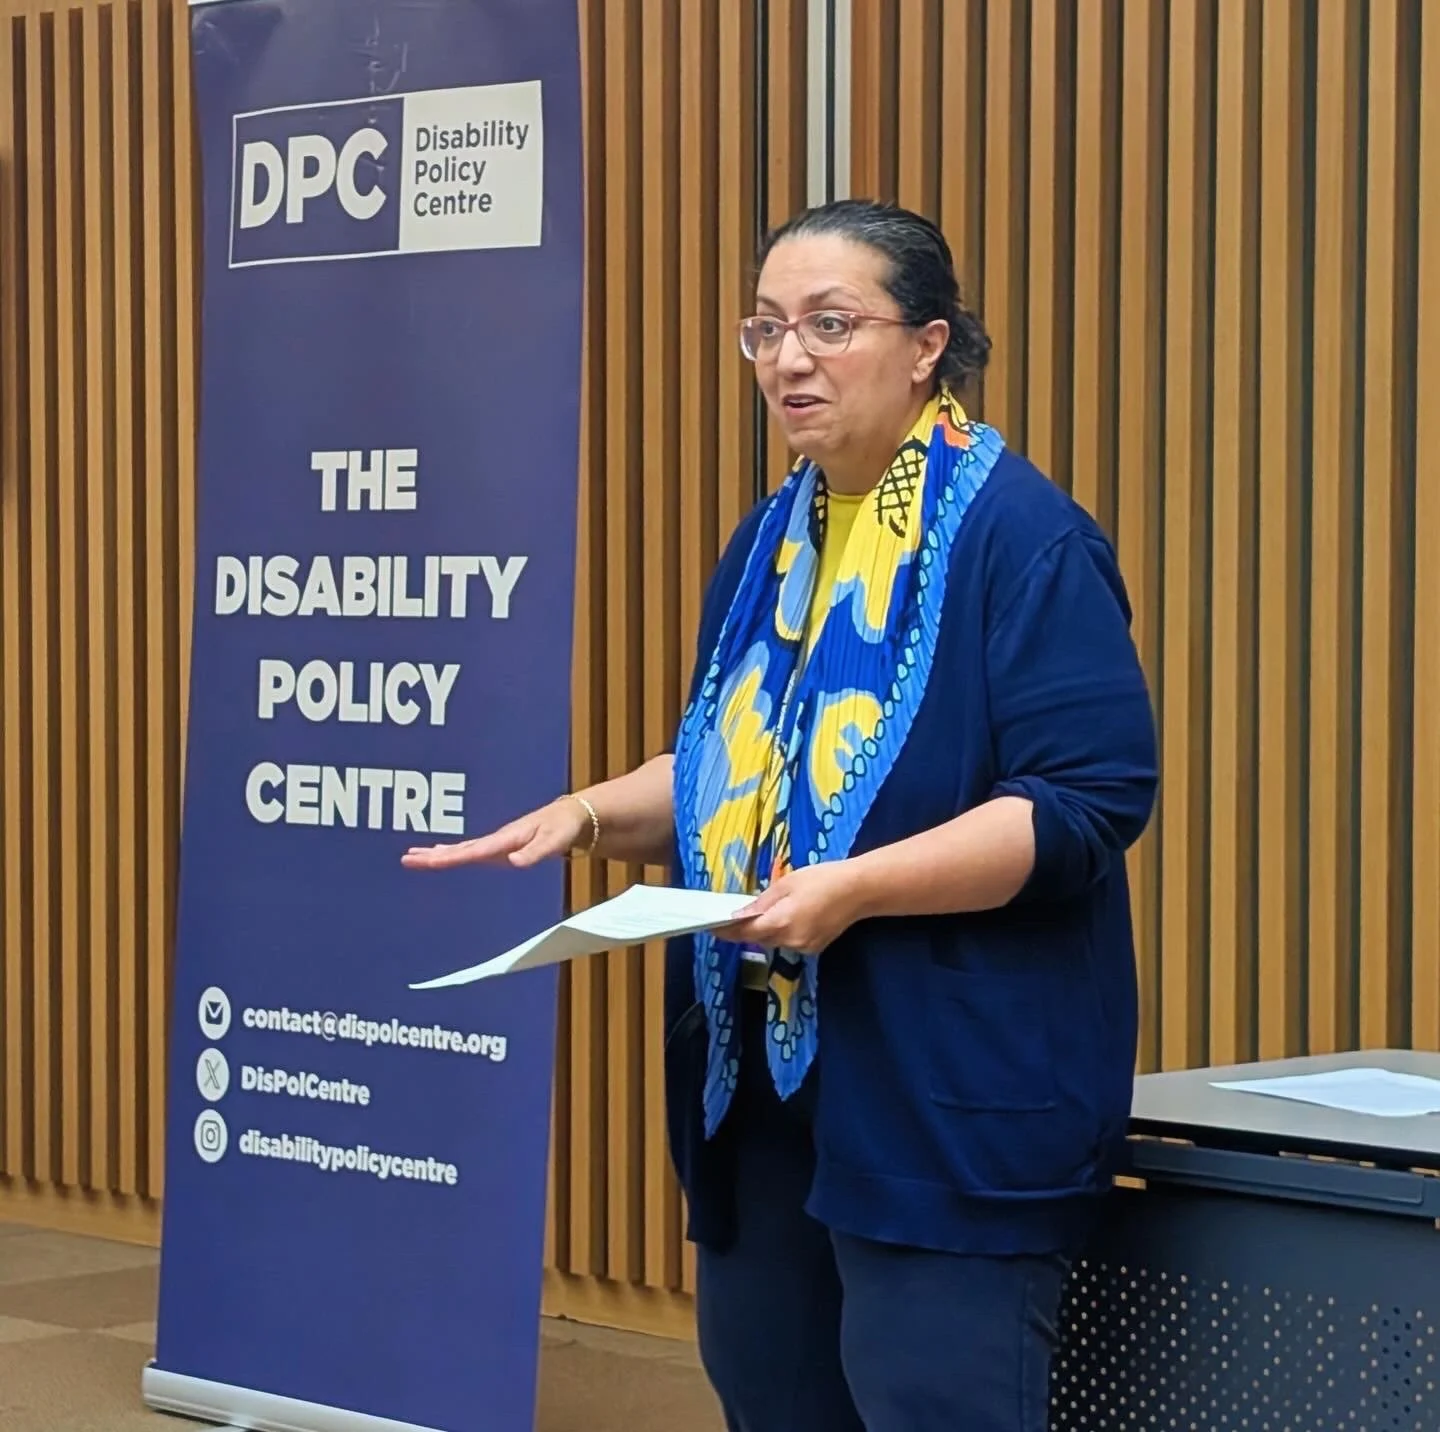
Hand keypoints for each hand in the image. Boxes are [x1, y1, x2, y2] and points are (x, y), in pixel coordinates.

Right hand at [401, 797, 590, 870]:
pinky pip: (470, 850)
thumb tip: (514, 863)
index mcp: (506, 839)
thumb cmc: (564, 828)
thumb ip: (535, 852)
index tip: (426, 859)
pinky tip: (442, 855)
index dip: (448, 856)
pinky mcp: (501, 846)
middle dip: (433, 855)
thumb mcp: (554, 841)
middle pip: (459, 849)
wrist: (574, 817)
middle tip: (406, 858)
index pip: (472, 851)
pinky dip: (453, 852)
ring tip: (414, 856)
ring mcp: (497, 843)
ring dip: (438, 853)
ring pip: (461, 849)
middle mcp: (497, 840)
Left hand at [714, 862, 868, 954]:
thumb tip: (739, 915)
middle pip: (759, 938)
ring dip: (765, 929)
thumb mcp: (787, 884)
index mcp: (781, 923)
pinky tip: (788, 915)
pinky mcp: (814, 948)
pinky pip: (789, 941)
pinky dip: (782, 931)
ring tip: (763, 911)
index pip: (745, 933)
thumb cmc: (822, 879)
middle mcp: (790, 941)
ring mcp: (804, 947)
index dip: (725, 931)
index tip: (709, 926)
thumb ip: (761, 902)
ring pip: (774, 940)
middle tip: (733, 914)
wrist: (860, 890)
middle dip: (746, 928)